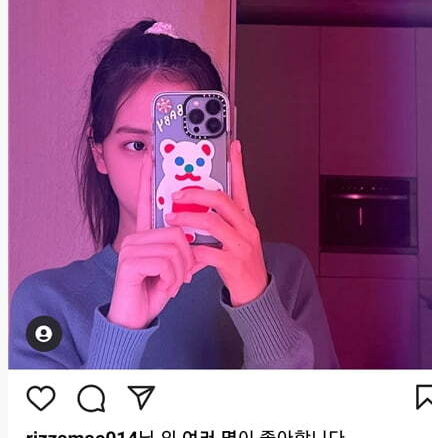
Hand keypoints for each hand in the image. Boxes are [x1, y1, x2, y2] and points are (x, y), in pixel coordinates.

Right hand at [107, 151, 199, 328]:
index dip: (149, 178)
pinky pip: (166, 261)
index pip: (149, 201)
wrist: (136, 318)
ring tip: (171, 284)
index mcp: (147, 235)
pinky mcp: (130, 261)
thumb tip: (195, 231)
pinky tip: (163, 288)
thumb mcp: (173, 266)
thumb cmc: (154, 289)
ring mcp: (131, 248)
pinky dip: (171, 279)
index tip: (151, 156)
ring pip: (175, 247)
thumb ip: (180, 246)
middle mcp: (137, 237)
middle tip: (182, 275)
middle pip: (178, 231)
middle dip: (187, 259)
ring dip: (180, 272)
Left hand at [166, 140, 267, 306]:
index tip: (232, 145)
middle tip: (176, 194)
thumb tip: (195, 203)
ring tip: (171, 219)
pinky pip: (208, 252)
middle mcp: (246, 227)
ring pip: (212, 223)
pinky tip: (181, 251)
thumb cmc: (240, 261)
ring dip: (187, 219)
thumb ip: (220, 219)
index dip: (237, 164)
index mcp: (246, 217)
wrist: (255, 292)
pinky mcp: (233, 263)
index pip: (241, 185)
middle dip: (196, 193)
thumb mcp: (236, 235)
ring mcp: (241, 244)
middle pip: (222, 200)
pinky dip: (191, 251)